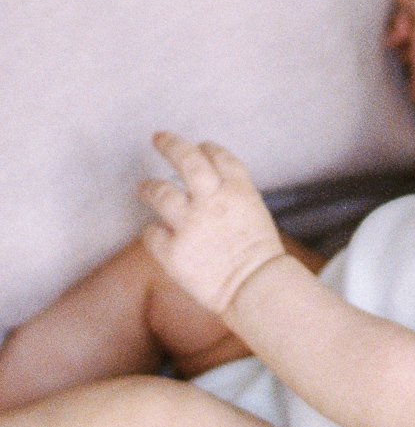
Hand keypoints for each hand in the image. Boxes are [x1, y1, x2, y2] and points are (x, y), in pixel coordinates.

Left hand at [139, 133, 283, 312]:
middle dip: (170, 144)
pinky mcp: (173, 250)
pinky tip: (156, 232)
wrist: (255, 288)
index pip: (218, 156)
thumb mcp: (254, 213)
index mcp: (239, 190)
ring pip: (159, 192)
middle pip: (187, 160)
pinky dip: (152, 232)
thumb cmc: (259, 256)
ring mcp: (190, 225)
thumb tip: (208, 188)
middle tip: (158, 138)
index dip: (207, 148)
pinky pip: (151, 233)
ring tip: (143, 187)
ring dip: (148, 187)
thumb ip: (232, 196)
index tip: (199, 147)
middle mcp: (212, 201)